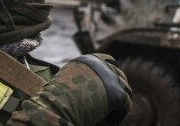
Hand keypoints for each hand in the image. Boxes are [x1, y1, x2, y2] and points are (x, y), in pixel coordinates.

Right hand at [8, 53, 130, 124]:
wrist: (55, 107)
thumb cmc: (54, 101)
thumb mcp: (65, 83)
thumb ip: (78, 80)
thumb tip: (90, 92)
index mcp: (87, 60)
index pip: (108, 60)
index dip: (111, 73)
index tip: (109, 87)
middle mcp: (101, 64)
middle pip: (119, 75)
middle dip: (118, 89)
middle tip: (110, 106)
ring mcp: (111, 77)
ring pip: (125, 90)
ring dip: (119, 103)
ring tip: (106, 117)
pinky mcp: (118, 92)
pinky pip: (126, 104)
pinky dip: (118, 115)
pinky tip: (106, 122)